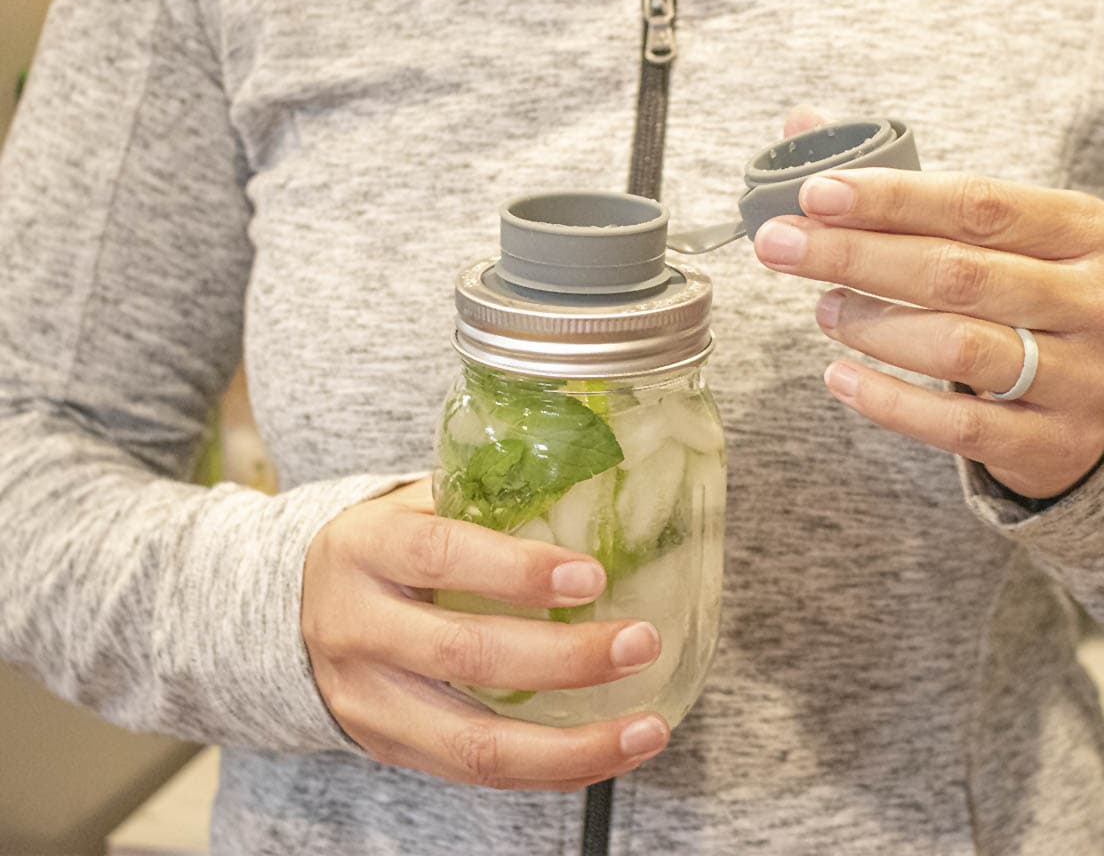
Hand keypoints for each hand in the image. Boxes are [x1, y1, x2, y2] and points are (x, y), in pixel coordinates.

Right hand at [301, 478, 667, 789]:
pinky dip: (553, 771)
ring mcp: (367, 700)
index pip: (439, 556)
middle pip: (464, 656)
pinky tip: (610, 754)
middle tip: (640, 643)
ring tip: (647, 729)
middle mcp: (356, 627)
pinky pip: (477, 776)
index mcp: (365, 549)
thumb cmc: (386, 546)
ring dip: (572, 745)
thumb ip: (487, 501)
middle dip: (565, 659)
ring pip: (473, 743)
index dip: (517, 571)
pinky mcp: (389, 749)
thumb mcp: (416, 505)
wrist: (291, 609)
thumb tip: (595, 492)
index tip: (593, 576)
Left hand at [752, 109, 1103, 498]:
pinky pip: (958, 424)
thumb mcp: (994, 239)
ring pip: (958, 347)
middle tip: (778, 246)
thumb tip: (803, 126)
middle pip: (958, 273)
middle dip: (855, 256)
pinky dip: (888, 400)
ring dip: (872, 326)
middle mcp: (1099, 301)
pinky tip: (840, 377)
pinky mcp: (1055, 444)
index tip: (813, 194)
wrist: (1100, 406)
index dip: (889, 199)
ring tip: (823, 311)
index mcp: (1087, 230)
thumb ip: (907, 189)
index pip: (977, 203)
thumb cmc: (1024, 299)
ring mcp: (1084, 378)